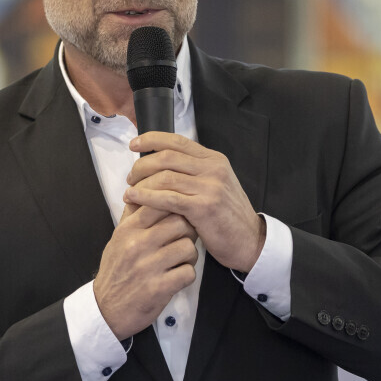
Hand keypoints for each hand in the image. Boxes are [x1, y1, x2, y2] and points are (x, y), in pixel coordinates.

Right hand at [92, 202, 197, 340]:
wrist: (105, 309)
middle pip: (181, 223)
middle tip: (182, 241)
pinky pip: (188, 273)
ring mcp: (148, 267)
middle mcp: (137, 244)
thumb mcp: (118, 238)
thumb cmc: (116, 270)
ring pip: (189, 247)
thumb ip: (133, 215)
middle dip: (188, 232)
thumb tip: (145, 188)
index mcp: (128, 229)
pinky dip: (186, 276)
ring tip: (179, 261)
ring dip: (189, 256)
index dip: (176, 207)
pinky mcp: (158, 288)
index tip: (178, 216)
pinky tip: (176, 278)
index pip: (161, 202)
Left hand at [124, 132, 265, 273]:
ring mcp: (210, 187)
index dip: (152, 139)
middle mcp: (213, 168)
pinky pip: (168, 198)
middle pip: (167, 157)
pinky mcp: (204, 207)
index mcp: (214, 160)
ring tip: (130, 192)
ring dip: (141, 183)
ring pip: (165, 176)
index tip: (134, 144)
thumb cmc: (227, 217)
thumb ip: (194, 173)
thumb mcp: (215, 186)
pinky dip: (147, 197)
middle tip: (130, 177)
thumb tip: (160, 165)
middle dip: (142, 165)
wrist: (250, 241)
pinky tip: (134, 199)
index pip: (177, 141)